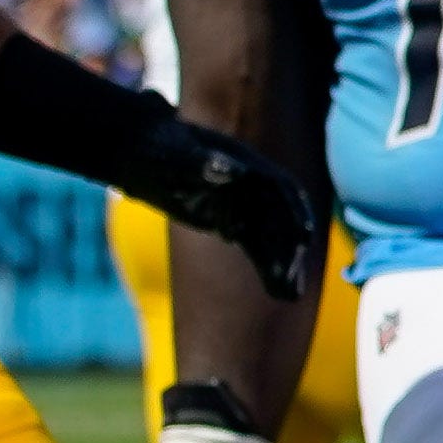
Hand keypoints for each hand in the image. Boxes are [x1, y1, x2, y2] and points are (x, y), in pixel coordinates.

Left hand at [137, 116, 327, 303]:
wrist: (138, 149)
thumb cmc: (157, 146)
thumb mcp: (178, 154)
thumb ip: (203, 163)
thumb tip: (232, 172)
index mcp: (246, 163)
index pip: (281, 190)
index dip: (295, 213)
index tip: (303, 238)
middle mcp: (252, 185)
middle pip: (280, 218)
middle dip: (289, 249)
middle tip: (291, 282)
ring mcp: (241, 203)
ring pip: (270, 236)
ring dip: (282, 264)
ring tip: (289, 296)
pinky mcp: (228, 221)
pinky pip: (255, 245)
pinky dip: (266, 266)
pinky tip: (276, 290)